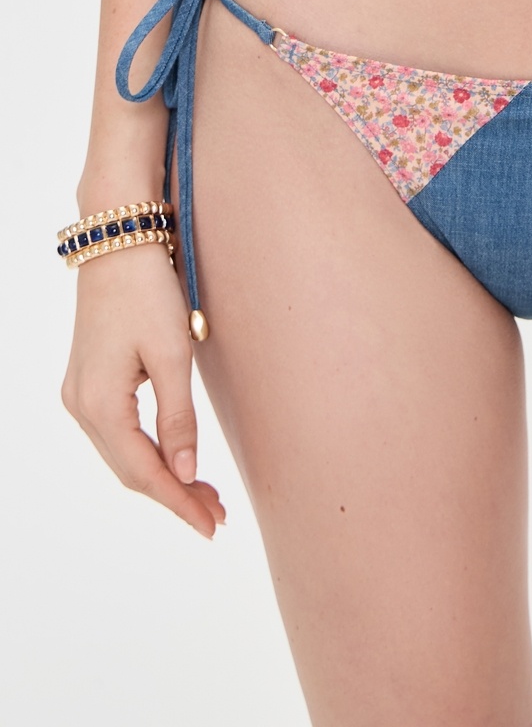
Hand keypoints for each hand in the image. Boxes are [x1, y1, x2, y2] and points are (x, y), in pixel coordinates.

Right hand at [61, 247, 225, 536]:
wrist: (117, 239)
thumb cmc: (148, 290)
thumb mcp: (172, 355)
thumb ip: (178, 418)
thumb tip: (187, 471)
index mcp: (99, 405)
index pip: (144, 472)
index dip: (179, 503)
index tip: (212, 525)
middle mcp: (80, 406)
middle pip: (130, 469)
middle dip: (174, 494)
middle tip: (217, 514)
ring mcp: (80, 392)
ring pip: (123, 453)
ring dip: (163, 474)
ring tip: (205, 493)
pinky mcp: (89, 379)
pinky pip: (118, 432)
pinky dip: (147, 450)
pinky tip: (175, 457)